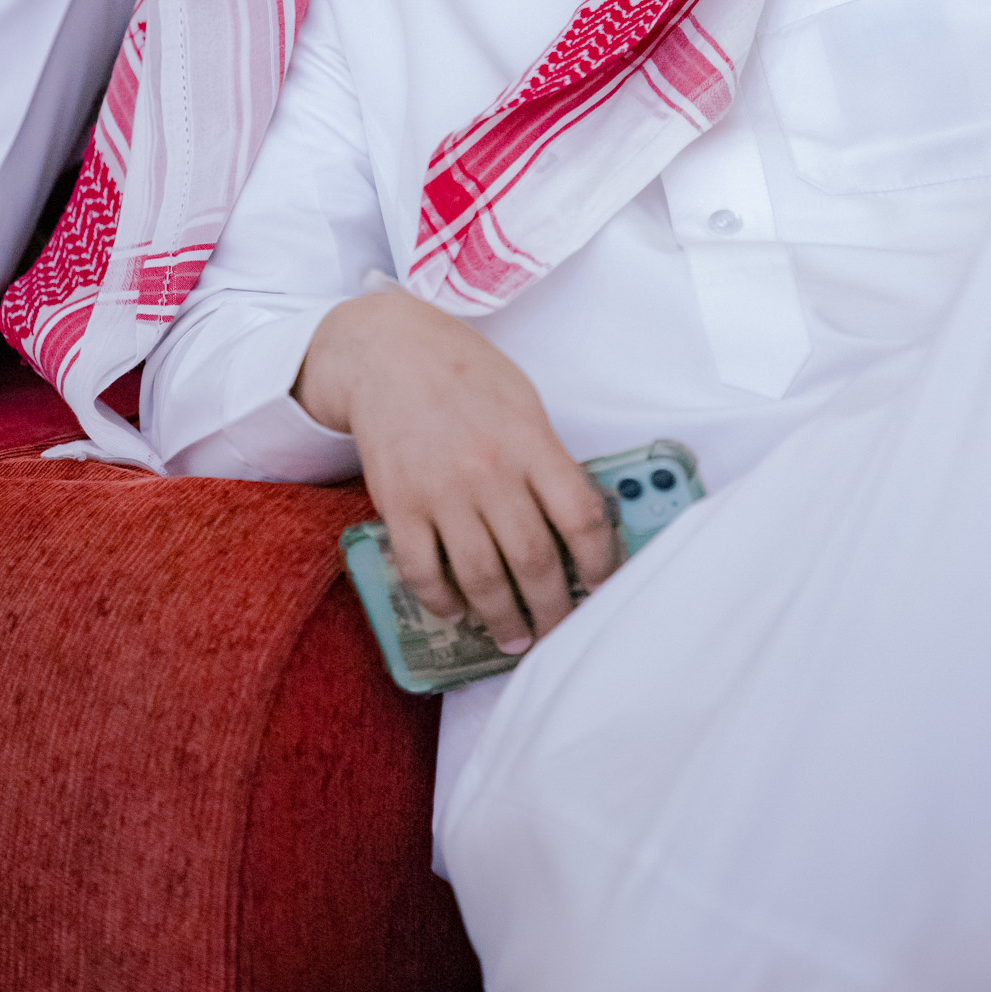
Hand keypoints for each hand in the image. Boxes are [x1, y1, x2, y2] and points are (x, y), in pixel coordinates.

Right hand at [295, 289, 619, 652]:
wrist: (388, 352)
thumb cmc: (463, 374)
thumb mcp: (523, 403)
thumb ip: (548, 458)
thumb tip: (574, 520)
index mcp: (532, 444)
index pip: (582, 518)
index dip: (600, 564)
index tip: (602, 587)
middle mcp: (492, 473)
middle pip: (534, 561)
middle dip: (552, 610)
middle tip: (556, 631)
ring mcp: (443, 492)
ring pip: (481, 578)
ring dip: (502, 619)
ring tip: (513, 638)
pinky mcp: (399, 506)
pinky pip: (422, 572)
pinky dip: (441, 601)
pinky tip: (456, 611)